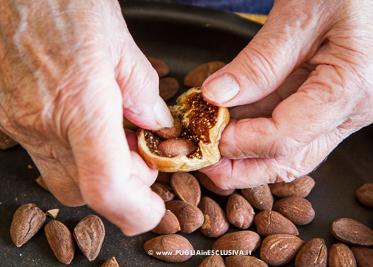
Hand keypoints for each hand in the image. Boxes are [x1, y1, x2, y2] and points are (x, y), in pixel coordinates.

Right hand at [0, 0, 172, 234]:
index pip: (105, 186)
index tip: (153, 209)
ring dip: (96, 171)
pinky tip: (85, 122)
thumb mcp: (119, 40)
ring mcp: (18, 123)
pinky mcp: (7, 117)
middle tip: (140, 154)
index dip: (134, 211)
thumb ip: (142, 90)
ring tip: (114, 133)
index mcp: (79, 103)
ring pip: (63, 178)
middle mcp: (42, 122)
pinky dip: (73, 153)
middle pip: (86, 192)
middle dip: (121, 186)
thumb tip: (155, 125)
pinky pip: (45, 154)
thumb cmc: (63, 1)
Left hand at [201, 0, 372, 188]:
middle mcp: (349, 112)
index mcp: (351, 89)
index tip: (208, 136)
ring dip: (244, 156)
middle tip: (202, 163)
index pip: (287, 136)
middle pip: (289, 160)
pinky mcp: (324, 108)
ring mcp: (338, 113)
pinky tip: (225, 128)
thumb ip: (257, 64)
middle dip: (241, 169)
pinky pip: (285, 130)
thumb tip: (216, 96)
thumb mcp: (295, 19)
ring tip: (208, 148)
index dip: (242, 143)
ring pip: (286, 153)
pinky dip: (252, 134)